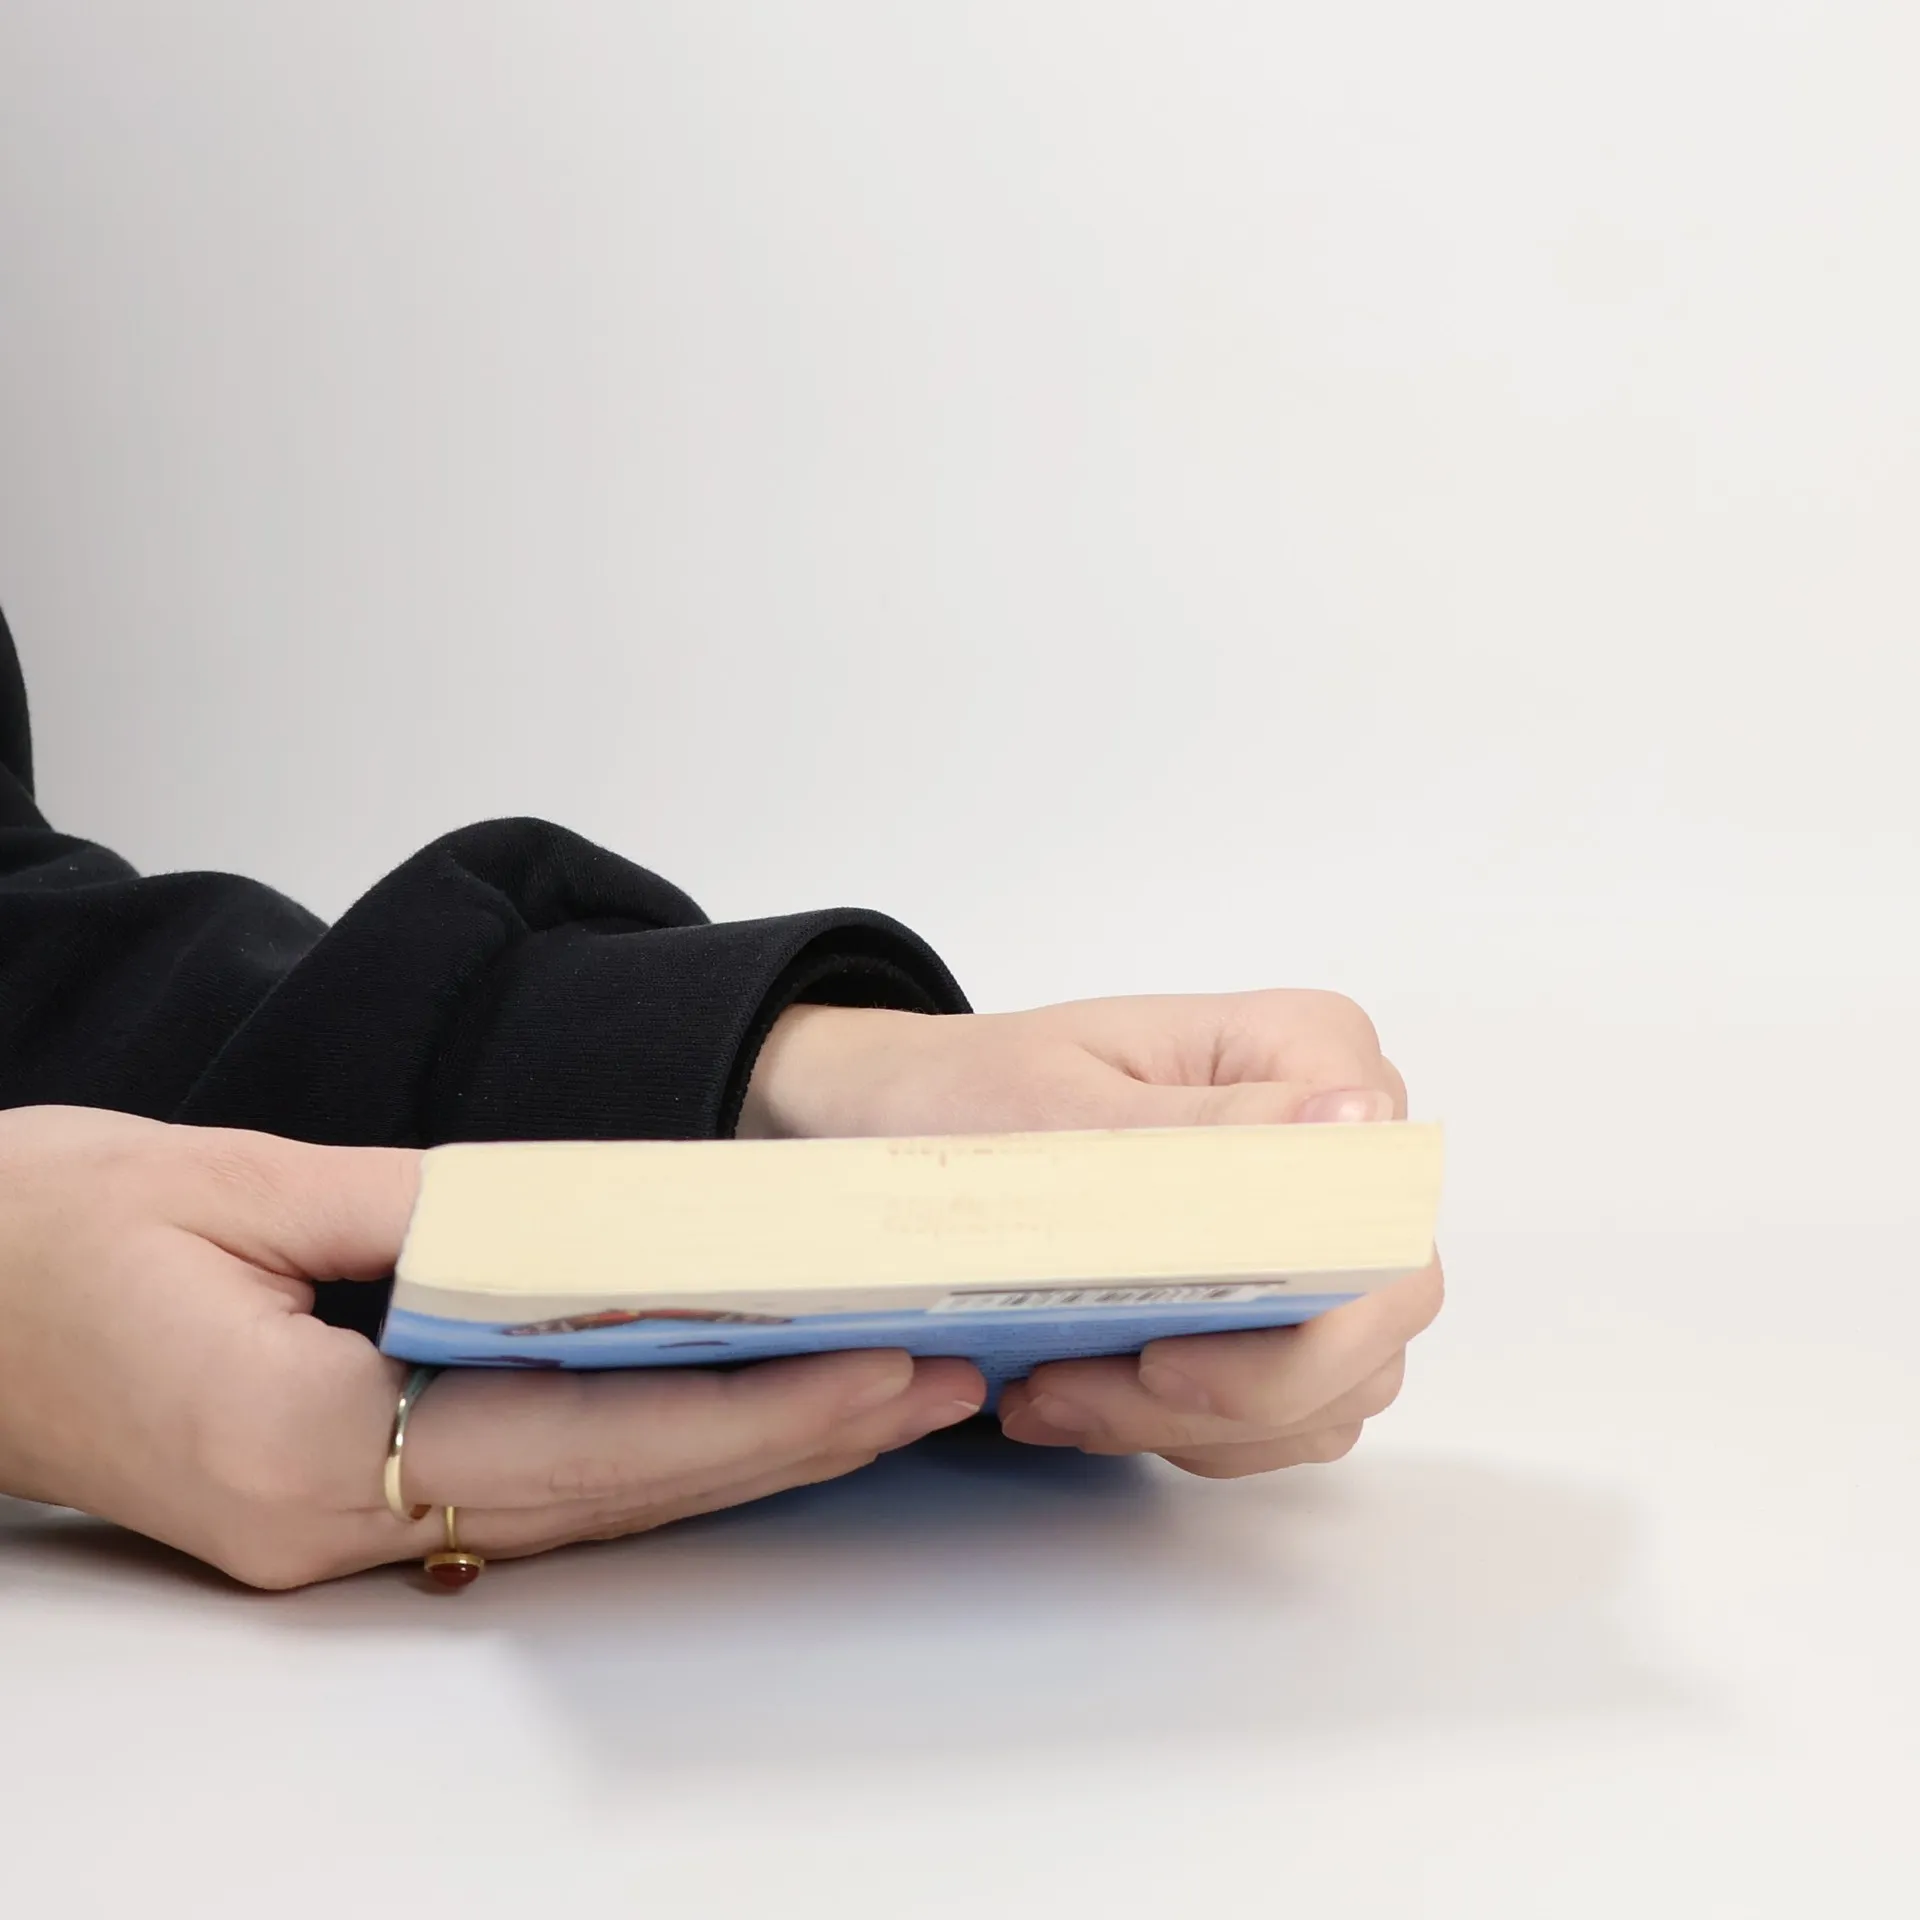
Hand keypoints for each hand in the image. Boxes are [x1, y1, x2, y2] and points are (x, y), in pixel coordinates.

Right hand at [0, 1107, 981, 1588]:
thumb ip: (412, 1207)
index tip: (871, 1370)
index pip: (573, 1438)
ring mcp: (327, 1528)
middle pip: (607, 1492)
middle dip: (783, 1443)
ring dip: (735, 1454)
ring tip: (874, 1396)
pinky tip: (732, 1408)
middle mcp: (321, 1517)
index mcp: (289, 1436)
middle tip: (930, 1384)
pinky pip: (527, 1484)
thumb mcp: (224, 1180)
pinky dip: (647, 1449)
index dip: (741, 1410)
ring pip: (582, 1503)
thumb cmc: (35, 1234)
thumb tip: (572, 1213)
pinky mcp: (334, 1499)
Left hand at [742, 990, 1441, 1476]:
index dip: (1302, 1315)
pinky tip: (1078, 1404)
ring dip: (1195, 1424)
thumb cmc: (969, 1090)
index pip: (1380, 1212)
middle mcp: (1337, 1143)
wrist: (898, 1118)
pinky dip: (1186, 1433)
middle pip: (1370, 1317)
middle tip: (1075, 1393)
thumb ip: (1212, 1127)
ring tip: (1052, 1398)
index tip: (1160, 1348)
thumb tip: (1356, 1120)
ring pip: (1331, 1382)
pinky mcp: (1276, 1303)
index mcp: (1309, 1052)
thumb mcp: (1059, 1103)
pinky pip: (1285, 1412)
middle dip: (1229, 1393)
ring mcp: (1316, 1232)